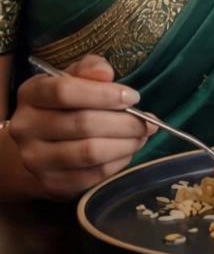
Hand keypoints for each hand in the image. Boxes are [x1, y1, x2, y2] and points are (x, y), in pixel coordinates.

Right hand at [7, 54, 150, 198]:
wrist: (35, 147)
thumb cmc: (61, 106)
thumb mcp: (71, 78)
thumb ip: (89, 69)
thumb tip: (106, 74)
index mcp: (31, 94)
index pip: (65, 92)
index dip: (104, 94)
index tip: (133, 97)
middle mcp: (26, 127)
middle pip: (83, 124)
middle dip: (125, 123)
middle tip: (148, 122)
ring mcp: (35, 159)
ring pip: (89, 153)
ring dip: (125, 144)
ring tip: (142, 137)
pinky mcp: (50, 184)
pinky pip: (92, 175)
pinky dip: (117, 163)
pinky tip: (126, 152)